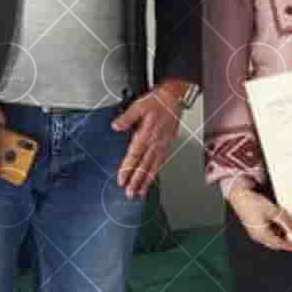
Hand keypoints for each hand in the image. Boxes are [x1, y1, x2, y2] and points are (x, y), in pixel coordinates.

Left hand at [109, 82, 186, 198]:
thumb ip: (127, 118)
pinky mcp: (168, 144)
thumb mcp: (139, 105)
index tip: (122, 180)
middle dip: (136, 181)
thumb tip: (116, 126)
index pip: (134, 156)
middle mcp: (155, 142)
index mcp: (147, 134)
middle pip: (144, 166)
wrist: (175, 98)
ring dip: (146, 180)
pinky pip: (161, 161)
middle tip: (130, 193)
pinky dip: (156, 171)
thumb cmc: (158, 101)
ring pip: (153, 166)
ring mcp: (162, 144)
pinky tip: (152, 177)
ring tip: (140, 192)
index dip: (127, 169)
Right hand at [231, 187, 291, 252]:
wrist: (239, 196)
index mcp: (262, 235)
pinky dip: (275, 230)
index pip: (279, 244)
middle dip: (285, 241)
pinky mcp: (254, 227)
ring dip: (280, 234)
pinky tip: (280, 223)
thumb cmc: (253, 203)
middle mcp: (257, 236)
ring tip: (289, 227)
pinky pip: (267, 232)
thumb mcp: (273, 212)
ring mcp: (255, 232)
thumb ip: (287, 222)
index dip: (289, 246)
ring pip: (271, 238)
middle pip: (275, 243)